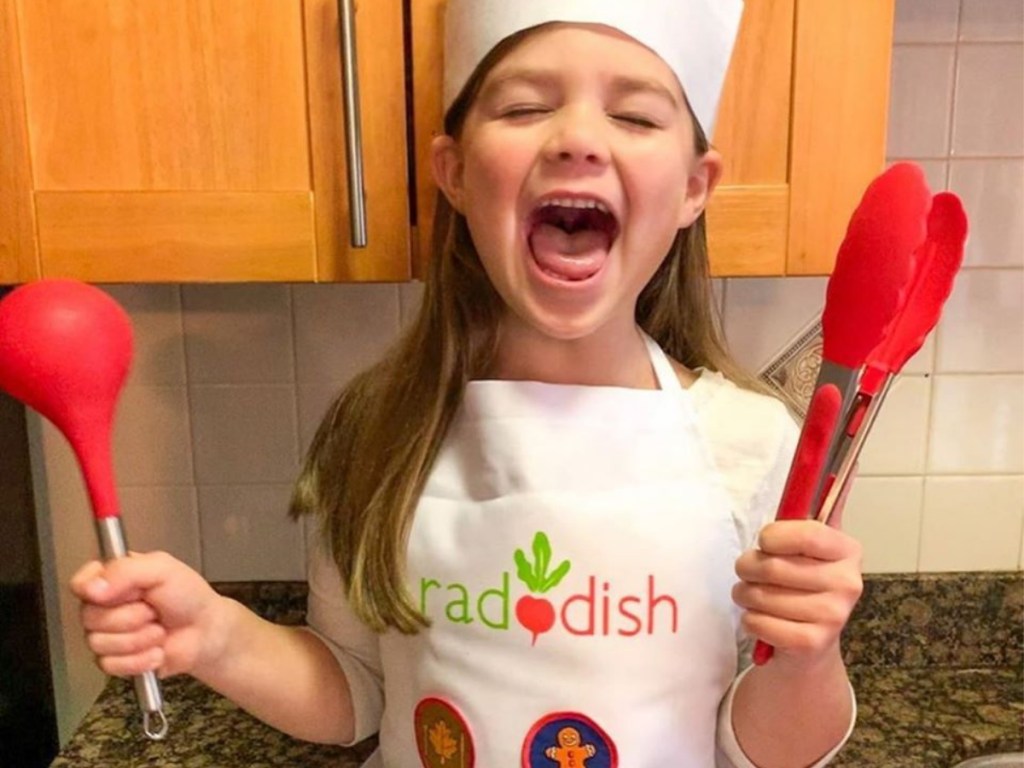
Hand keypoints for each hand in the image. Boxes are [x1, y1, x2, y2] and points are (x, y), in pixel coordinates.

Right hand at [70, 551, 226, 679]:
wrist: (206, 632)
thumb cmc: (189, 596)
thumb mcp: (162, 569)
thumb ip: (126, 571)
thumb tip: (92, 588)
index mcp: (114, 578)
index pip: (79, 583)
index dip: (91, 591)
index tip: (110, 594)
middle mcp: (106, 606)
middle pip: (88, 617)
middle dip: (128, 617)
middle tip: (153, 611)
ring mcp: (109, 634)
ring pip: (98, 643)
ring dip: (137, 639)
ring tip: (158, 631)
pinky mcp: (116, 660)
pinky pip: (110, 665)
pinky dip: (138, 660)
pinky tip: (156, 651)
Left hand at [732, 514, 862, 665]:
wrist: (810, 645)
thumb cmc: (803, 583)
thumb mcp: (813, 542)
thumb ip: (824, 504)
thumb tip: (849, 461)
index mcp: (848, 550)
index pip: (806, 533)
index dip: (773, 537)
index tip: (765, 541)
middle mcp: (848, 583)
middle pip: (772, 566)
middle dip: (748, 569)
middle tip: (751, 572)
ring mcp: (834, 616)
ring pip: (761, 595)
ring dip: (746, 595)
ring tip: (756, 596)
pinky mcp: (813, 643)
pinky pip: (758, 622)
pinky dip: (750, 621)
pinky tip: (764, 620)